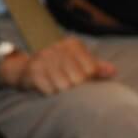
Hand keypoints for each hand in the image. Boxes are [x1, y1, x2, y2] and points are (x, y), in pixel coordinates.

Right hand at [0, 36, 116, 94]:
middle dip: (74, 87)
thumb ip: (96, 68)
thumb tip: (113, 71)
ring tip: (56, 85)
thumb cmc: (58, 68)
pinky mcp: (34, 70)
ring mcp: (44, 58)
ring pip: (64, 86)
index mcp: (72, 44)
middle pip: (78, 79)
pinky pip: (50, 90)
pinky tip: (47, 87)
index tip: (78, 78)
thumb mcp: (78, 64)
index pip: (91, 69)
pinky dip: (50, 93)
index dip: (87, 80)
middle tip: (67, 84)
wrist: (25, 69)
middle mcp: (58, 47)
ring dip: (61, 91)